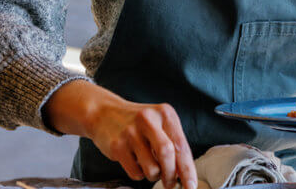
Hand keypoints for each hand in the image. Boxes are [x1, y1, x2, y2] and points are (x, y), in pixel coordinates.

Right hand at [44, 81, 196, 188]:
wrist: (103, 113)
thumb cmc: (137, 123)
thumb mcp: (158, 124)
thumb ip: (172, 143)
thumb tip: (185, 174)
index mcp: (164, 113)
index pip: (181, 146)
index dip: (188, 170)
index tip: (191, 185)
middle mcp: (148, 120)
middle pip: (167, 155)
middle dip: (171, 176)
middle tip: (171, 184)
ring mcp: (130, 132)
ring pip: (152, 168)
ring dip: (154, 176)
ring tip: (148, 166)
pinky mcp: (117, 146)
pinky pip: (135, 172)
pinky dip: (139, 174)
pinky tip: (134, 161)